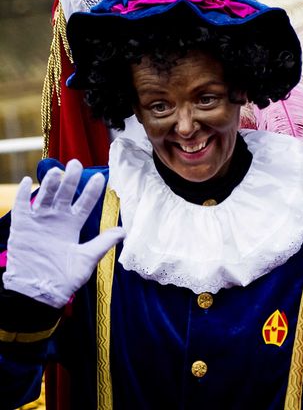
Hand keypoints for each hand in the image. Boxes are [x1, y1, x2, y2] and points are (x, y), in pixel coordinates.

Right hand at [3, 160, 124, 308]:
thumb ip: (103, 243)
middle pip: (65, 194)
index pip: (85, 202)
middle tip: (76, 163)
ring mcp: (39, 221)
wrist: (38, 294)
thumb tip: (124, 231)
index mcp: (73, 225)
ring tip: (57, 172)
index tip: (101, 177)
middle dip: (71, 179)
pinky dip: (23, 194)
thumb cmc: (64, 279)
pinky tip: (28, 181)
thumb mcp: (87, 259)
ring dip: (51, 184)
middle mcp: (57, 219)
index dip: (92, 190)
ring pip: (46, 196)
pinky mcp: (22, 227)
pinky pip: (22, 207)